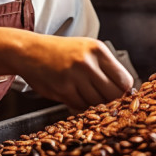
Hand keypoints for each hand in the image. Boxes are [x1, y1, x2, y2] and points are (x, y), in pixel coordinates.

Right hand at [0, 28, 133, 110]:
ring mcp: (75, 76)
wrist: (30, 51)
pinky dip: (79, 105)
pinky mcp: (63, 89)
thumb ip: (105, 67)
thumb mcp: (87, 50)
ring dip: (93, 104)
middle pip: (114, 94)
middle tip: (103, 99)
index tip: (121, 95)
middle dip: (111, 100)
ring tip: (84, 93)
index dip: (124, 92)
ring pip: (97, 102)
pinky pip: (80, 106)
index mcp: (98, 50)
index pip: (124, 80)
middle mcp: (88, 63)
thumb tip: (125, 90)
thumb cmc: (61, 52)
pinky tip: (73, 94)